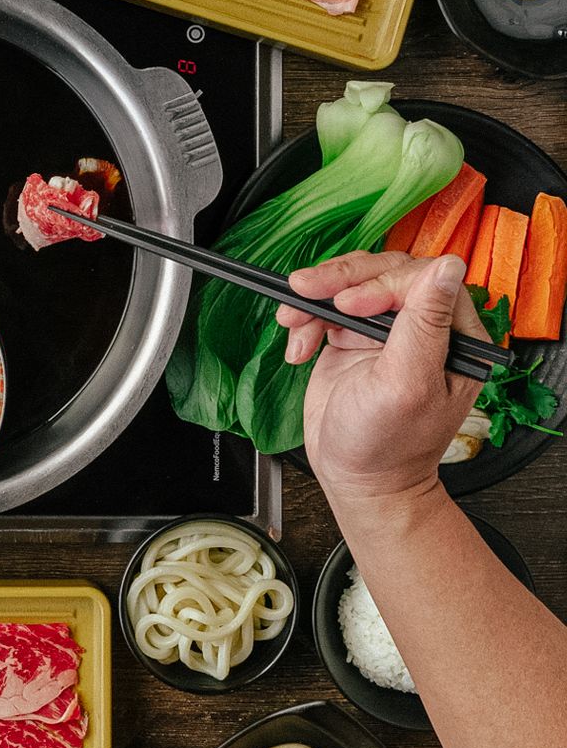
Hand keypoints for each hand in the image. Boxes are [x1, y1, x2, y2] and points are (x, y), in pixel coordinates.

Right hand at [276, 250, 486, 506]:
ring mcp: (385, 330)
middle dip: (339, 280)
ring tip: (292, 317)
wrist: (356, 478)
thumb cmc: (389, 445)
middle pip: (382, 272)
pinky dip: (305, 318)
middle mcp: (423, 328)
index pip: (420, 280)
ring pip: (350, 283)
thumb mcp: (407, 384)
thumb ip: (425, 324)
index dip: (380, 285)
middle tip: (306, 290)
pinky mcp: (352, 337)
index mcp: (454, 337)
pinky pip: (325, 306)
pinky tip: (298, 346)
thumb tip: (448, 268)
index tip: (350, 306)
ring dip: (315, 296)